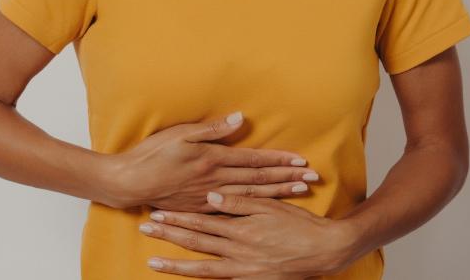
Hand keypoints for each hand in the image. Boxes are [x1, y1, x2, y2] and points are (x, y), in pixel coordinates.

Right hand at [103, 112, 320, 211]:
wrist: (130, 182)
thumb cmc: (152, 154)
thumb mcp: (180, 133)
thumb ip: (212, 129)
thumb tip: (239, 119)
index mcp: (213, 159)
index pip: (254, 160)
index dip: (279, 160)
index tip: (302, 161)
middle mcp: (216, 180)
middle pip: (259, 179)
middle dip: (287, 178)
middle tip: (312, 178)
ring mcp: (210, 196)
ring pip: (252, 196)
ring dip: (278, 193)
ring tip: (300, 191)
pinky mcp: (202, 207)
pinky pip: (236, 209)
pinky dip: (256, 208)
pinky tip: (268, 209)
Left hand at [136, 192, 361, 278]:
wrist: (325, 251)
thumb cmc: (299, 224)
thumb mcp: (270, 206)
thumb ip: (238, 202)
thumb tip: (209, 197)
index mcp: (241, 228)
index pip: (201, 221)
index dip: (176, 217)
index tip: (156, 213)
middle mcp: (238, 250)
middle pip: (196, 242)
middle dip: (168, 236)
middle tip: (144, 229)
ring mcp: (243, 269)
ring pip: (202, 268)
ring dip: (176, 265)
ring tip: (153, 262)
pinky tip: (186, 279)